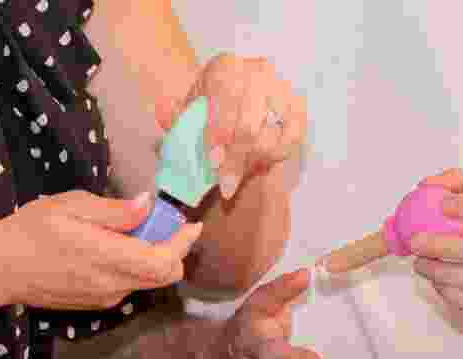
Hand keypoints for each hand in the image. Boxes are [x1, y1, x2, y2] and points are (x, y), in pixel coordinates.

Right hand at [0, 190, 201, 309]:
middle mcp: (114, 285)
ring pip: (148, 282)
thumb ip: (115, 211)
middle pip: (165, 276)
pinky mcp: (95, 303)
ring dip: (154, 259)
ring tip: (137, 232)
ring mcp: (105, 298)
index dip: (184, 244)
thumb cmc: (31, 230)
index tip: (192, 225)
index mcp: (110, 258)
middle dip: (174, 251)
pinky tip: (115, 249)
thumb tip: (147, 205)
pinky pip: (128, 286)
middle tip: (166, 226)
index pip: (166, 262)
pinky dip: (135, 268)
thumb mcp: (71, 206)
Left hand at [158, 54, 306, 199]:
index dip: (217, 134)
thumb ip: (178, 116)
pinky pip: (291, 140)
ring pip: (270, 138)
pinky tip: (259, 164)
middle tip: (225, 187)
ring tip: (238, 177)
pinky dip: (275, 156)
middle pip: (247, 127)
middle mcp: (257, 72)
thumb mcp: (192, 110)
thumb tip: (164, 110)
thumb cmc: (213, 107)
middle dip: (234, 161)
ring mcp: (281, 89)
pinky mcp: (298, 107)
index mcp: (225, 68)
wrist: (244, 97)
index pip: (223, 102)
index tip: (212, 162)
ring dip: (252, 164)